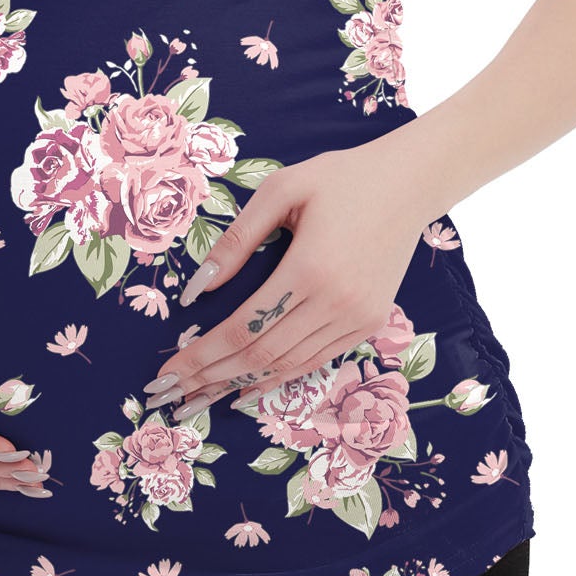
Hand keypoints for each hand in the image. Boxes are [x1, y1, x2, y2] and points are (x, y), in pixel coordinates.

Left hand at [146, 144, 428, 418]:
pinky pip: (315, 361)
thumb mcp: (282, 190)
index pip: (243, 328)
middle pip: (261, 355)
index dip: (201, 354)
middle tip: (170, 395)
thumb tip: (198, 288)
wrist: (409, 184)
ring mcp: (356, 318)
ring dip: (240, 385)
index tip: (166, 372)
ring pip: (288, 365)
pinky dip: (278, 377)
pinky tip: (248, 386)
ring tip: (200, 397)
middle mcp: (336, 303)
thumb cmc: (340, 178)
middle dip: (211, 377)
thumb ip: (237, 240)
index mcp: (310, 268)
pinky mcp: (368, 323)